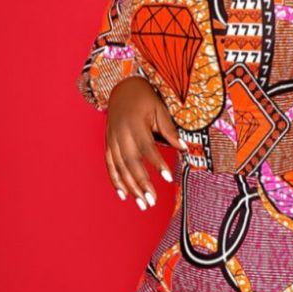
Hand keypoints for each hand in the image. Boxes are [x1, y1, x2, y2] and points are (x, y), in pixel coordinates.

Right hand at [105, 77, 186, 210]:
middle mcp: (121, 133)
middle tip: (152, 201)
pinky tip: (124, 195)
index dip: (157, 163)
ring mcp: (112, 139)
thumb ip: (170, 130)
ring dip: (131, 187)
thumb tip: (185, 148)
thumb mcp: (160, 109)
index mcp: (135, 124)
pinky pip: (110, 165)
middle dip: (142, 183)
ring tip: (143, 203)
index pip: (147, 147)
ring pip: (120, 167)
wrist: (123, 88)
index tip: (167, 178)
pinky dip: (116, 181)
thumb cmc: (145, 98)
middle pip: (131, 162)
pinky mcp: (108, 143)